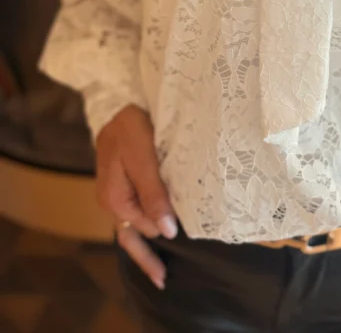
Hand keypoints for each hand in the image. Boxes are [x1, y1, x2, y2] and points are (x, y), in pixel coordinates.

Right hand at [96, 105, 177, 289]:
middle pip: (131, 236)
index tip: (187, 237)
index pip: (143, 228)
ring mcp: (118, 190)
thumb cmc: (132, 127)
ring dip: (149, 238)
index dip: (164, 230)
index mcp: (115, 198)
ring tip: (163, 263)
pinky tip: (160, 225)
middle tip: (163, 278)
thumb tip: (167, 231)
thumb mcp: (143, 158)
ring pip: (133, 223)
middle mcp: (114, 199)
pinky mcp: (126, 180)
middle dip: (147, 257)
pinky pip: (136, 207)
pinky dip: (148, 220)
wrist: (119, 100)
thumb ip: (154, 194)